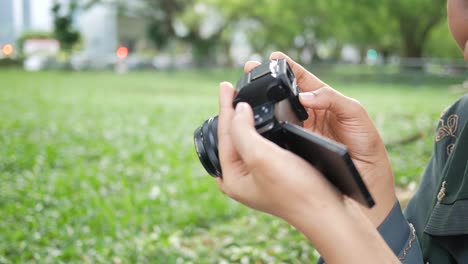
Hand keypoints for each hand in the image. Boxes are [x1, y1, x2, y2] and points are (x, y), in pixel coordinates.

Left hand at [215, 82, 399, 263]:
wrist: (327, 210)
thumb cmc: (296, 187)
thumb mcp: (261, 157)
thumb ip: (242, 131)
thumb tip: (238, 109)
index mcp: (230, 178)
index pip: (224, 135)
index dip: (225, 107)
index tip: (225, 84)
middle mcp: (239, 179)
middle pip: (231, 137)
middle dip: (232, 112)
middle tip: (231, 89)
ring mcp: (255, 177)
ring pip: (245, 139)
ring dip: (245, 118)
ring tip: (243, 98)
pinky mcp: (272, 174)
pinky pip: (259, 144)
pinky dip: (259, 127)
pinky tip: (262, 117)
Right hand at [243, 52, 395, 225]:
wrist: (366, 179)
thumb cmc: (366, 144)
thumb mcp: (355, 114)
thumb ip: (333, 99)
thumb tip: (305, 96)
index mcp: (323, 100)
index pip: (302, 79)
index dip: (287, 67)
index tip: (272, 58)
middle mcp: (308, 113)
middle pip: (284, 93)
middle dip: (266, 81)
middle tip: (249, 70)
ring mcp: (300, 130)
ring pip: (277, 112)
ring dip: (262, 102)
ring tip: (247, 92)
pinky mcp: (294, 147)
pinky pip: (277, 134)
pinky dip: (266, 127)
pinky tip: (255, 122)